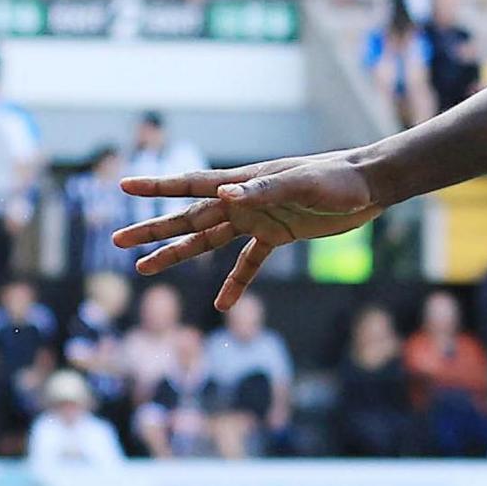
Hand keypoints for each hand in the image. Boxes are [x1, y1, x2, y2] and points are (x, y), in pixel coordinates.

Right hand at [115, 151, 390, 307]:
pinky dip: (236, 283)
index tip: (122, 185)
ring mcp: (258, 219)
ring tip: (145, 268)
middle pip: (189, 218)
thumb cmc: (335, 179)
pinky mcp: (279, 236)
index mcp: (243, 182)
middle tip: (117, 242)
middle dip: (154, 231)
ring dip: (178, 255)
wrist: (369, 186)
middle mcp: (243, 201)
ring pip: (209, 241)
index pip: (191, 185)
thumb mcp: (300, 184)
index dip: (156, 186)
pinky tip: (221, 306)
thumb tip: (227, 193)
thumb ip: (263, 190)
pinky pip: (250, 263)